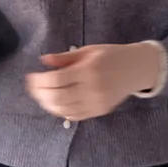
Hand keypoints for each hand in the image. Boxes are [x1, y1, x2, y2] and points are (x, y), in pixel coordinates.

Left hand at [26, 41, 161, 120]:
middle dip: (40, 94)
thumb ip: (65, 58)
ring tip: (41, 96)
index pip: (56, 80)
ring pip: (65, 110)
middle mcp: (92, 89)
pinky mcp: (100, 111)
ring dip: (48, 105)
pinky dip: (61, 112)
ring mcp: (96, 103)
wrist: (136, 69)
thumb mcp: (88, 50)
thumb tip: (43, 60)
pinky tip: (55, 104)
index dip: (39, 81)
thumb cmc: (111, 55)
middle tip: (32, 89)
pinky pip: (75, 116)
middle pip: (58, 98)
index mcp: (88, 70)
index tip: (30, 77)